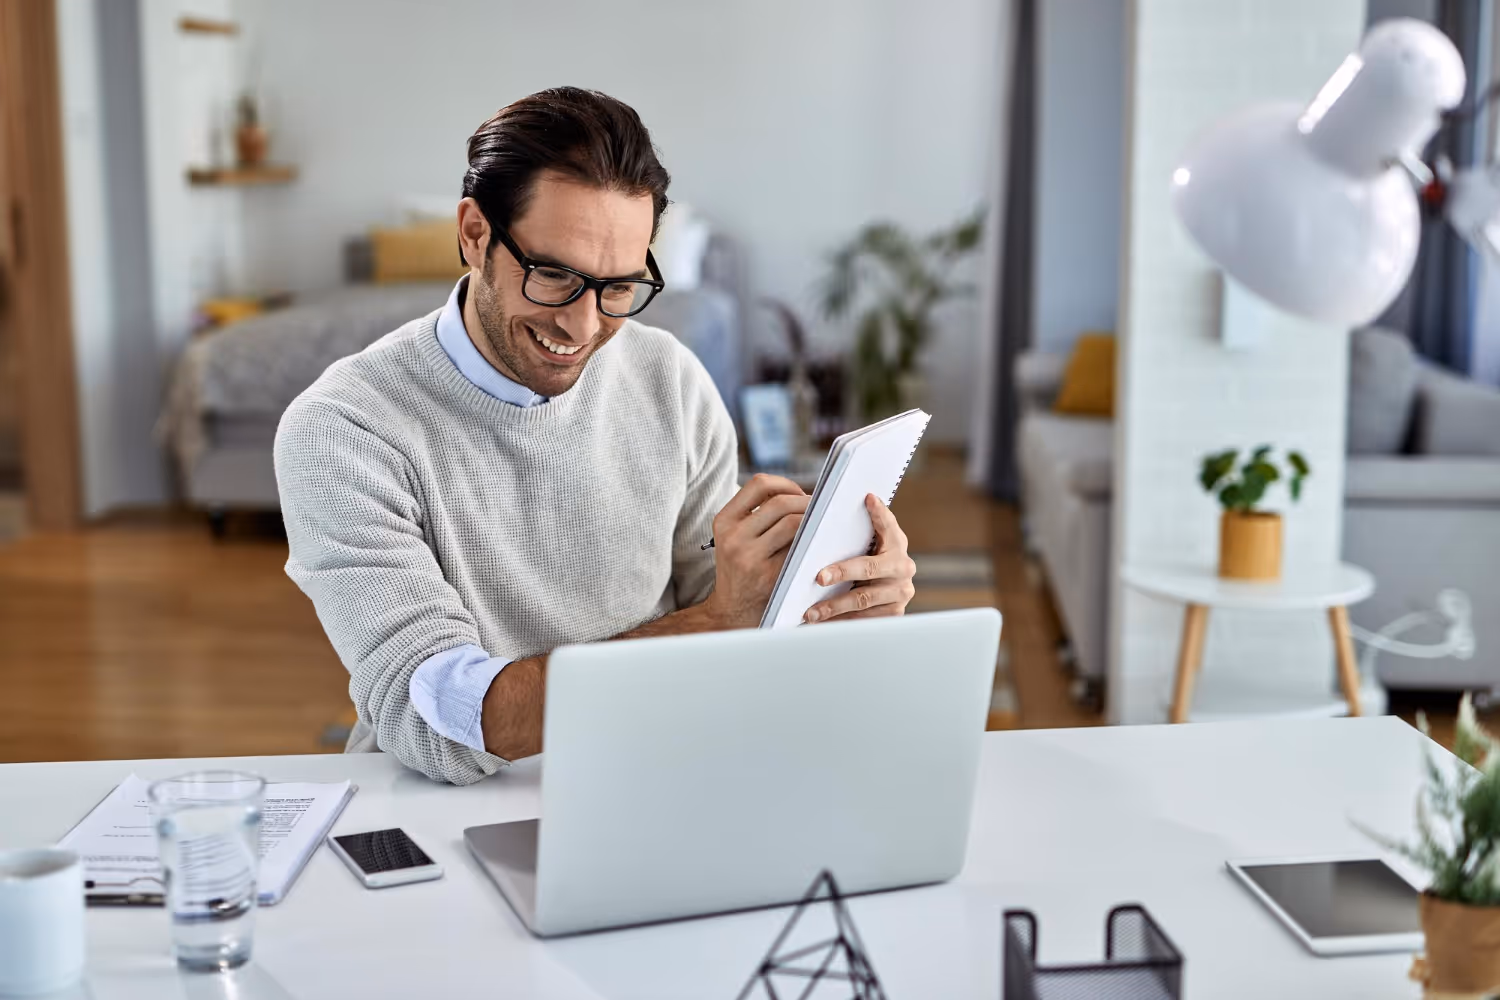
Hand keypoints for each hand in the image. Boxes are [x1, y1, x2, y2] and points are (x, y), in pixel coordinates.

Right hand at [703, 474, 809, 628]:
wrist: (730, 612)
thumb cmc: (740, 570)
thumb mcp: (734, 538)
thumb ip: (756, 515)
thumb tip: (801, 494)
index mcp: (724, 521)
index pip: (759, 485)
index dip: (785, 484)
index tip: (799, 494)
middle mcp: (733, 537)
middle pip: (780, 503)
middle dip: (806, 502)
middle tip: (820, 510)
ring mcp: (750, 558)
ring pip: (793, 523)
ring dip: (814, 520)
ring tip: (822, 525)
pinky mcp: (769, 577)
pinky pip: (799, 549)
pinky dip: (814, 542)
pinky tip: (820, 545)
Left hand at [803, 494, 915, 622]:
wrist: (887, 590)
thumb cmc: (869, 559)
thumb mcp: (870, 541)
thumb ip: (867, 526)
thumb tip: (861, 499)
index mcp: (897, 544)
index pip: (888, 526)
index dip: (879, 515)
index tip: (868, 500)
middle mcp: (903, 568)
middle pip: (869, 569)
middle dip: (842, 573)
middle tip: (819, 578)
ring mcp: (900, 594)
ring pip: (863, 600)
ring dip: (835, 606)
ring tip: (811, 612)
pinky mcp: (893, 614)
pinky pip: (864, 620)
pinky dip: (841, 621)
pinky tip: (822, 624)